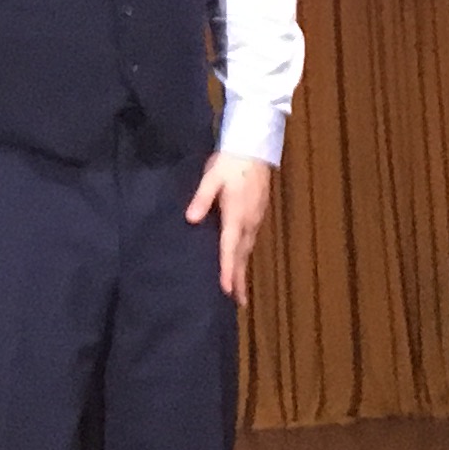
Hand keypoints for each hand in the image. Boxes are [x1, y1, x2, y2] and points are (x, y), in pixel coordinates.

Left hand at [185, 154, 274, 301]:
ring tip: (240, 290)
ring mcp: (255, 218)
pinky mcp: (257, 213)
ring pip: (248, 249)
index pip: (230, 248)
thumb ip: (201, 198)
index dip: (228, 270)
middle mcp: (248, 221)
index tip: (227, 291)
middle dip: (239, 279)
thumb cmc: (230, 161)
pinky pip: (251, 241)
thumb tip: (191, 218)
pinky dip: (245, 255)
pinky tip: (241, 260)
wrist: (254, 147)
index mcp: (235, 215)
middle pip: (242, 255)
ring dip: (243, 269)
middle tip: (237, 302)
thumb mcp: (211, 176)